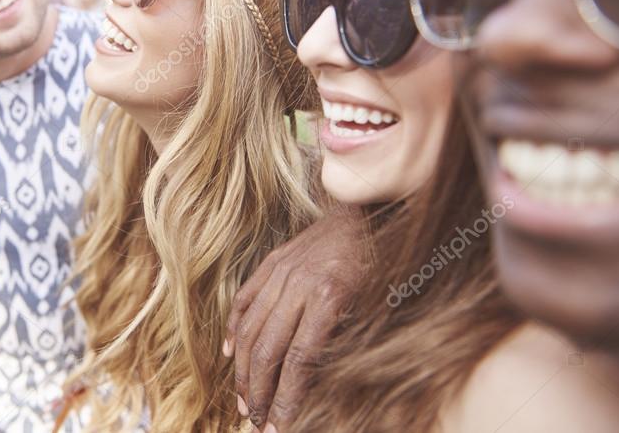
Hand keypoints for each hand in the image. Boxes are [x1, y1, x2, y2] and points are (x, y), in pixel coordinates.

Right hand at [225, 205, 364, 431]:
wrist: (375, 207)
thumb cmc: (387, 260)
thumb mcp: (382, 303)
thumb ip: (351, 340)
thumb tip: (324, 386)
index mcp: (329, 297)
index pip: (298, 361)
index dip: (286, 399)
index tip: (279, 427)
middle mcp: (299, 284)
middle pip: (268, 350)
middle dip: (259, 392)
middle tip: (255, 421)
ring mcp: (282, 271)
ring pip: (251, 328)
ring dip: (244, 369)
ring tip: (243, 399)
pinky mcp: (274, 261)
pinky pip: (245, 298)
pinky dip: (235, 327)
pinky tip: (231, 352)